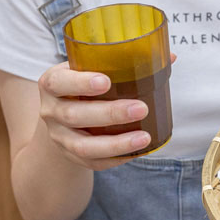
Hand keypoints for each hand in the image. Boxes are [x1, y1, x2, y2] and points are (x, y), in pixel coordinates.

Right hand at [36, 61, 152, 169]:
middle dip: (110, 114)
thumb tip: (169, 57)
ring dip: (116, 143)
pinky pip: (93, 162)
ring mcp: (59, 136)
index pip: (58, 83)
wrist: (60, 112)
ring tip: (144, 137)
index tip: (105, 81)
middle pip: (74, 115)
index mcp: (52, 83)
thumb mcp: (90, 67)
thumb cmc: (83, 83)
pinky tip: (137, 151)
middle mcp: (50, 111)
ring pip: (83, 146)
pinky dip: (116, 158)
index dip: (80, 83)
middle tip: (141, 108)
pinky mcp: (70, 156)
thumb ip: (122, 62)